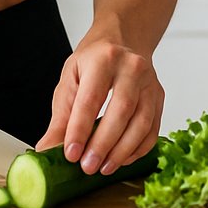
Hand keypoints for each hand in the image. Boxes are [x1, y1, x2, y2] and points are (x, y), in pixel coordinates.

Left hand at [35, 38, 162, 175]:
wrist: (123, 39)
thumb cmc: (94, 61)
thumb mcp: (70, 79)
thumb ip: (61, 116)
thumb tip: (47, 149)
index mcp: (103, 59)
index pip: (91, 99)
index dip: (80, 129)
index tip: (70, 154)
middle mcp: (131, 68)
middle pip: (120, 111)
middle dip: (103, 144)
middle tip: (87, 166)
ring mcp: (149, 83)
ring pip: (141, 123)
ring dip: (122, 151)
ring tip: (103, 168)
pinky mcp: (159, 97)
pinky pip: (152, 130)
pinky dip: (138, 150)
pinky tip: (121, 160)